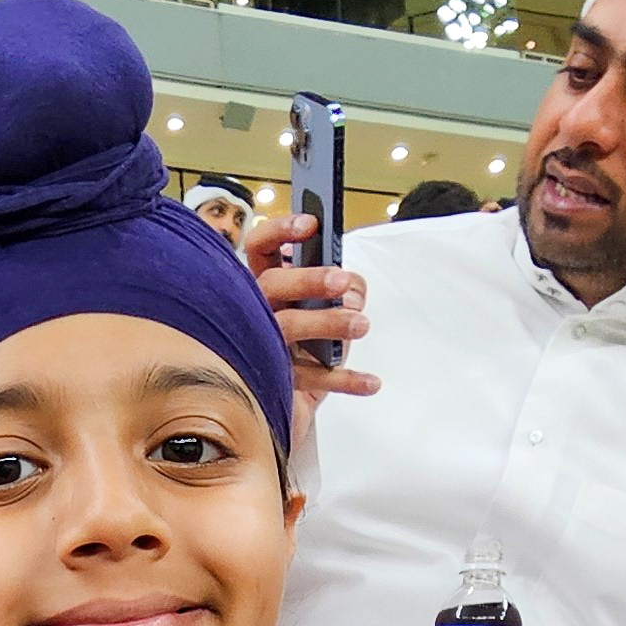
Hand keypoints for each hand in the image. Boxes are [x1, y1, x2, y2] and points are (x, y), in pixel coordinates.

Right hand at [240, 210, 375, 400]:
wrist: (272, 401)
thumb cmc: (297, 345)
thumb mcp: (319, 308)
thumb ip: (339, 289)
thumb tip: (353, 290)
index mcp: (261, 285)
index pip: (260, 247)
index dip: (280, 232)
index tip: (311, 224)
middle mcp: (254, 310)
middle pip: (271, 283)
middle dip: (309, 278)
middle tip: (342, 281)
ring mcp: (260, 345)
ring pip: (287, 326)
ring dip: (328, 322)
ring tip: (360, 324)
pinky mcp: (274, 380)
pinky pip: (310, 379)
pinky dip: (345, 379)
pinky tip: (371, 381)